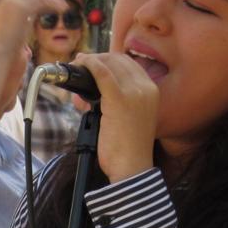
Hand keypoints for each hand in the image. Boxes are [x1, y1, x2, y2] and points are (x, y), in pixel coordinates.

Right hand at [0, 0, 65, 50]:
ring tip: (63, 5)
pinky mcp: (23, 8)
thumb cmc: (3, 46)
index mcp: (2, 1)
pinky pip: (43, 2)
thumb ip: (21, 18)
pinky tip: (62, 9)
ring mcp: (14, 2)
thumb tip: (30, 17)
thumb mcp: (11, 27)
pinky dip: (54, 4)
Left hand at [75, 51, 158, 182]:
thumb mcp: (127, 118)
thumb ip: (114, 101)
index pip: (128, 64)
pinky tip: (79, 65)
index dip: (107, 60)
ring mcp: (135, 92)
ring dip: (89, 64)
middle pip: (118, 60)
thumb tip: (89, 92)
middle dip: (96, 61)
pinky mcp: (119, 100)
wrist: (132, 167)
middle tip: (80, 68)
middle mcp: (146, 88)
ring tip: (76, 72)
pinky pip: (102, 73)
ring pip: (109, 64)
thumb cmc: (126, 148)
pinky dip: (89, 66)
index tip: (92, 64)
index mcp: (152, 91)